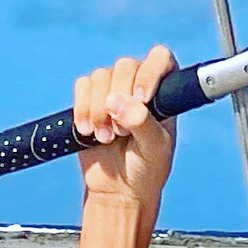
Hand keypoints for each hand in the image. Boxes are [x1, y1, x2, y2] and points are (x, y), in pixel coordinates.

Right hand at [74, 47, 176, 220]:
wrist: (119, 189)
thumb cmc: (146, 169)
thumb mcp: (154, 149)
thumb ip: (142, 123)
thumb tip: (117, 101)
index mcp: (165, 91)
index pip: (161, 58)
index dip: (149, 73)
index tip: (141, 99)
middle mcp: (139, 84)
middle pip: (125, 65)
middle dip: (119, 99)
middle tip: (121, 132)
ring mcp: (113, 90)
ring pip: (100, 77)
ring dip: (98, 110)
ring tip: (106, 138)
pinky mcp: (90, 99)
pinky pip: (82, 87)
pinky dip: (82, 109)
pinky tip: (88, 131)